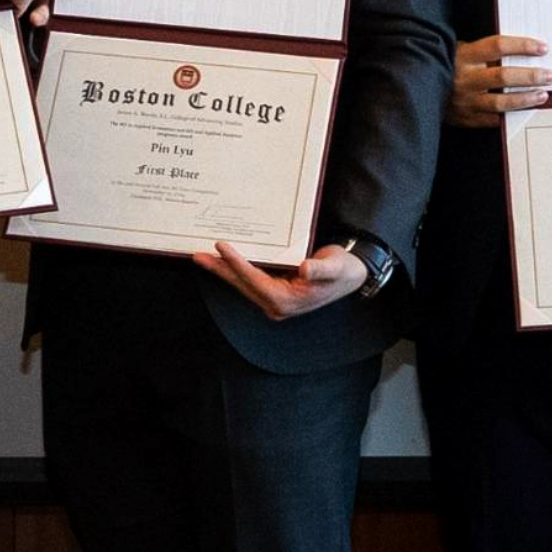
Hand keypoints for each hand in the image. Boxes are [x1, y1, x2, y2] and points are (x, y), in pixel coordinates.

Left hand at [202, 240, 371, 319]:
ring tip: (203, 258)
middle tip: (198, 257)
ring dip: (223, 272)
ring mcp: (275, 301)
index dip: (237, 263)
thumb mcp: (336, 268)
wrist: (353, 276)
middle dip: (220, 271)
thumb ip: (321, 269)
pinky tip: (224, 261)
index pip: (256, 280)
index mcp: (289, 300)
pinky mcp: (275, 292)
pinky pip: (250, 281)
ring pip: (243, 285)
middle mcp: (278, 305)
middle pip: (242, 285)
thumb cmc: (344, 270)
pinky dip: (236, 271)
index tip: (222, 246)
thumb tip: (305, 269)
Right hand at [450, 31, 551, 128]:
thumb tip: (520, 49)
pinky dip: (509, 117)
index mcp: (463, 56)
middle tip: (550, 75)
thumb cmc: (445, 65)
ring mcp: (464, 101)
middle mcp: (464, 78)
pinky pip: (491, 120)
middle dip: (530, 76)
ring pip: (500, 102)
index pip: (498, 46)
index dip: (522, 46)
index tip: (542, 48)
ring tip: (542, 95)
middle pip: (504, 76)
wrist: (418, 88)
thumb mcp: (459, 50)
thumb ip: (483, 51)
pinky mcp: (465, 118)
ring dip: (525, 99)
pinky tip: (523, 113)